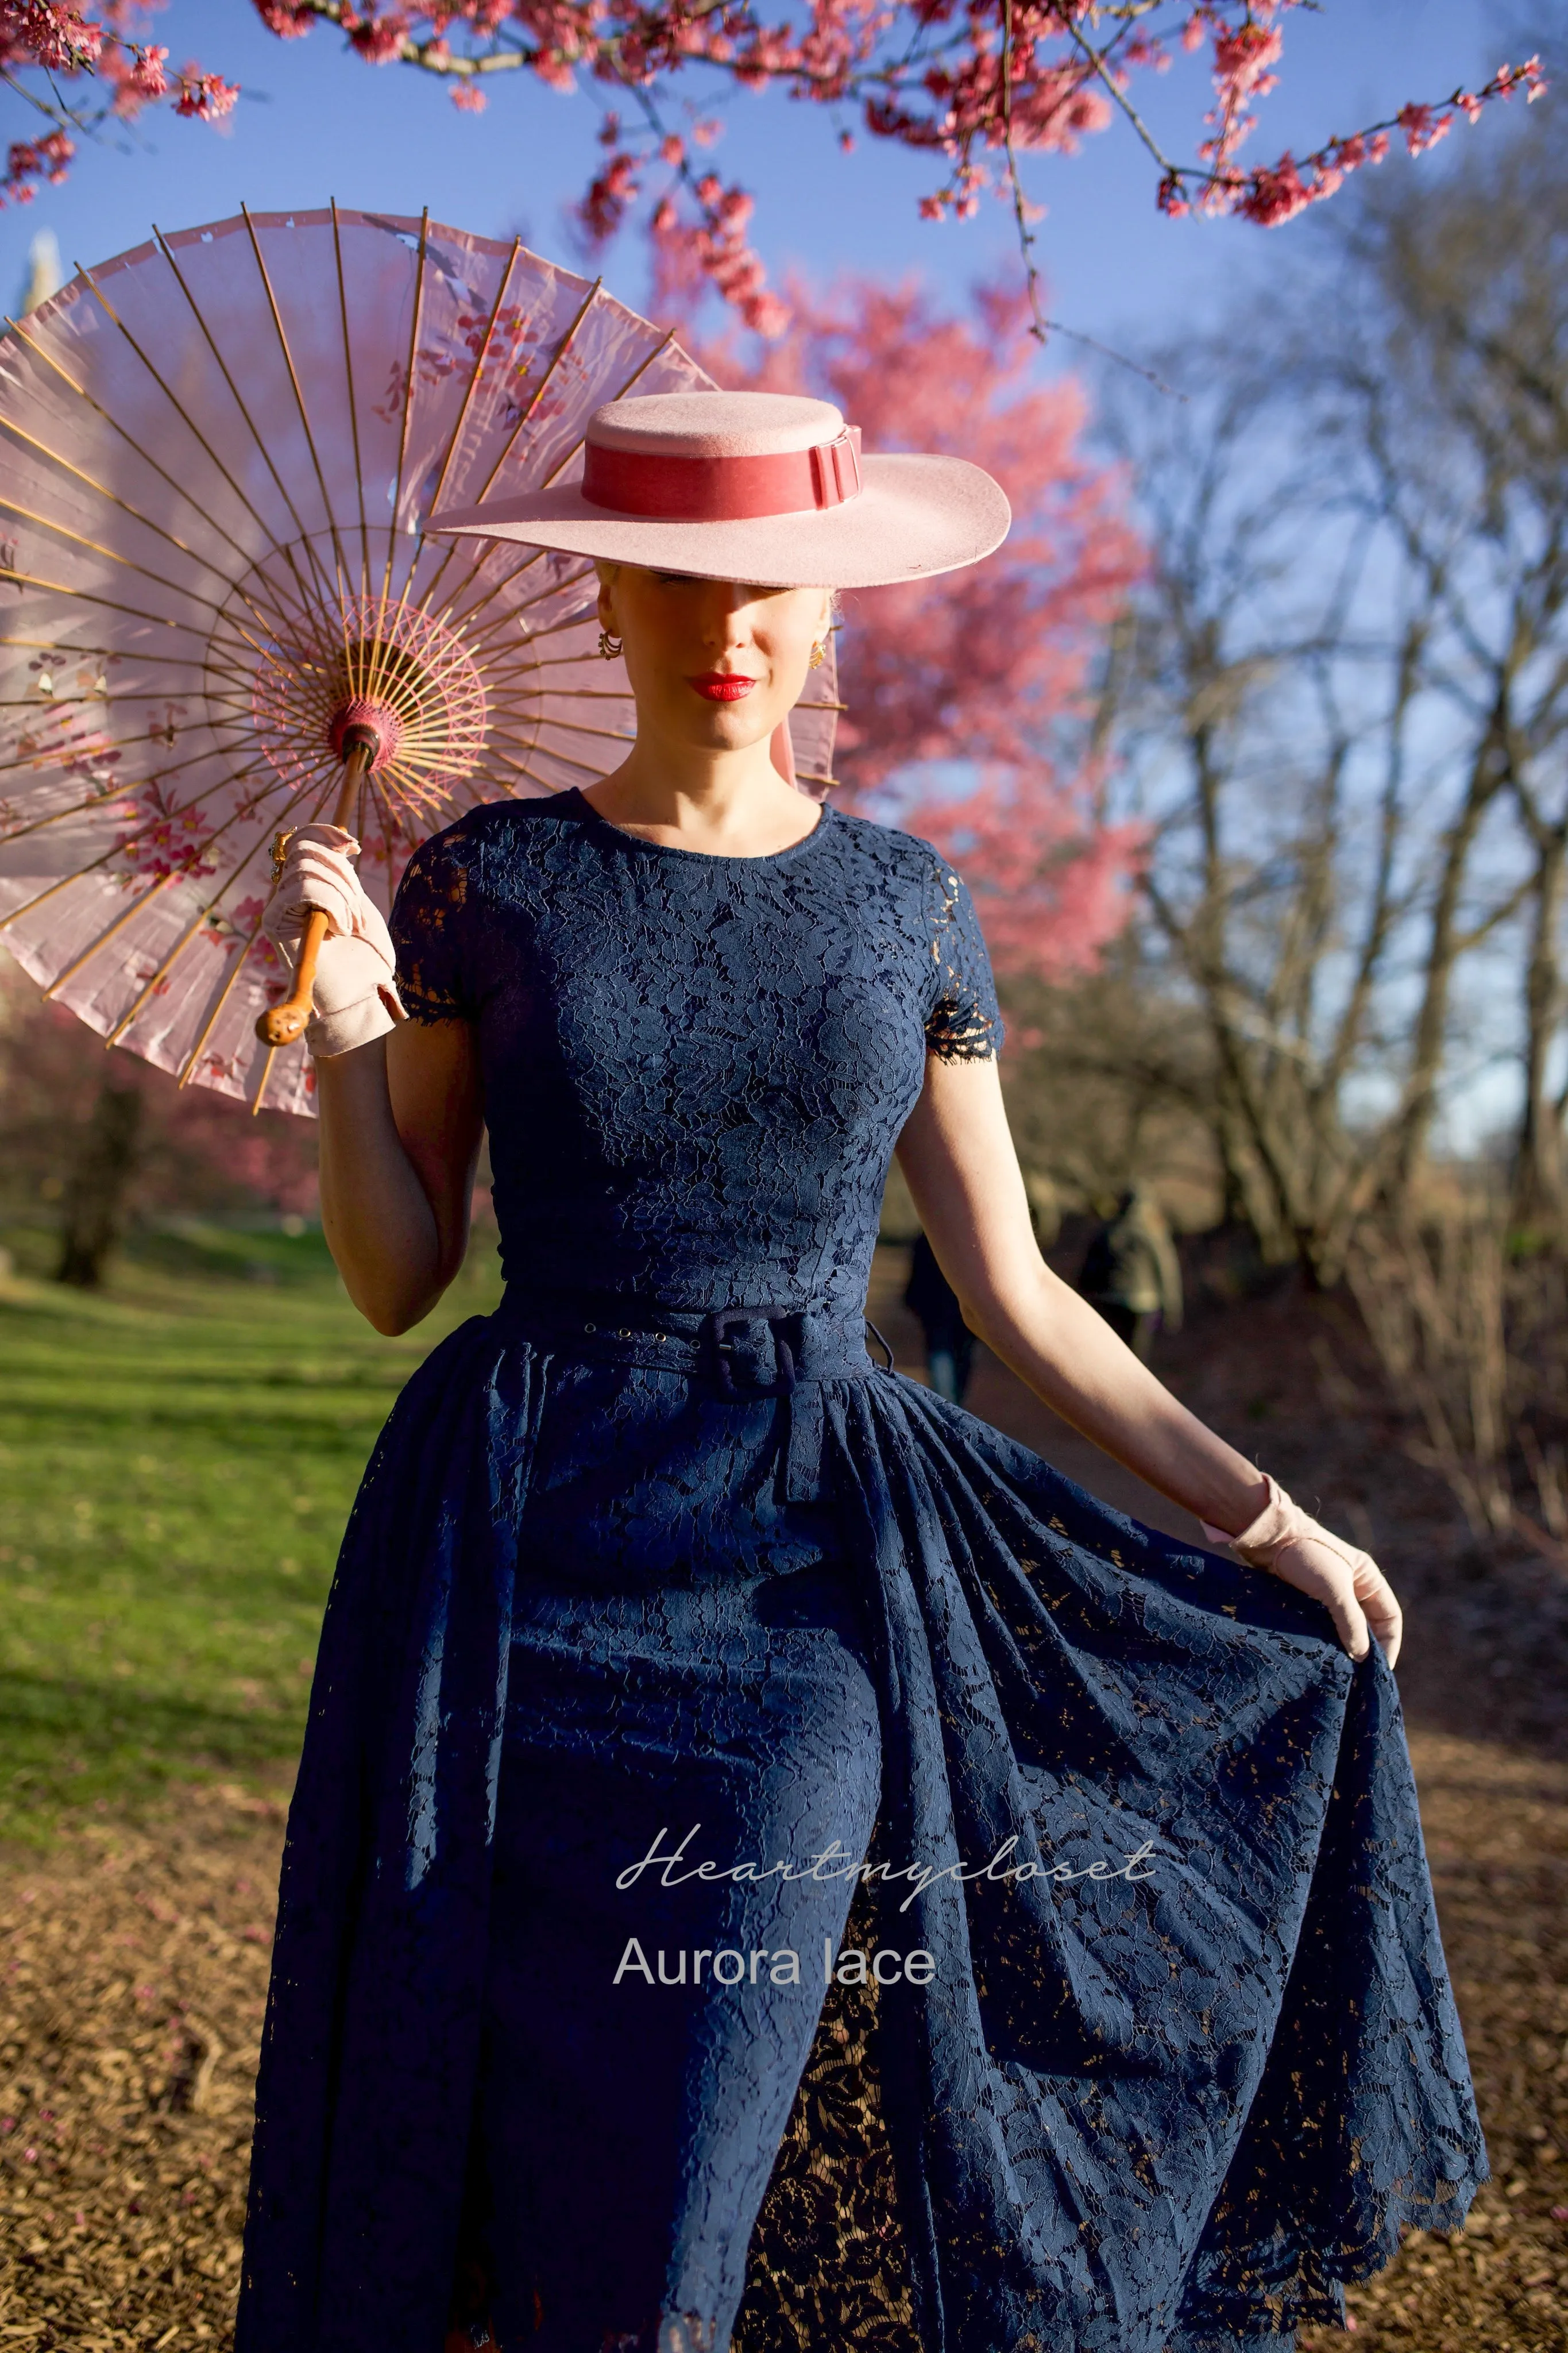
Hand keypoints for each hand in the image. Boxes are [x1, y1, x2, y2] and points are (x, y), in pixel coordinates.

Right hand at [261, 824, 404, 1055]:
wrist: (361, 997)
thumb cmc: (365, 959)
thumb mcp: (360, 905)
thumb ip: (344, 873)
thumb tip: (342, 837)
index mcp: (306, 887)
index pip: (302, 840)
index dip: (325, 832)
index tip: (354, 846)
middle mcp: (285, 894)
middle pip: (306, 851)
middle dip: (342, 876)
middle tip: (355, 914)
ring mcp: (277, 908)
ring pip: (308, 869)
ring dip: (342, 895)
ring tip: (348, 926)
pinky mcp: (275, 922)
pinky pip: (304, 890)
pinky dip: (332, 905)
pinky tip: (340, 930)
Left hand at [1203, 1476, 1402, 1667]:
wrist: (1266, 1537)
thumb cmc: (1305, 1555)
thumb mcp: (1334, 1589)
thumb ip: (1351, 1622)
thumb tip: (1362, 1657)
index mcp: (1367, 1578)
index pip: (1390, 1617)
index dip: (1389, 1644)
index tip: (1381, 1670)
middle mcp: (1352, 1586)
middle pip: (1368, 1626)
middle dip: (1366, 1650)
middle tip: (1360, 1678)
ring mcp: (1328, 1593)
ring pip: (1344, 1628)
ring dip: (1344, 1648)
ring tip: (1341, 1673)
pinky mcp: (1306, 1599)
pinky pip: (1323, 1626)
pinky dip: (1325, 1642)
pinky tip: (1321, 1657)